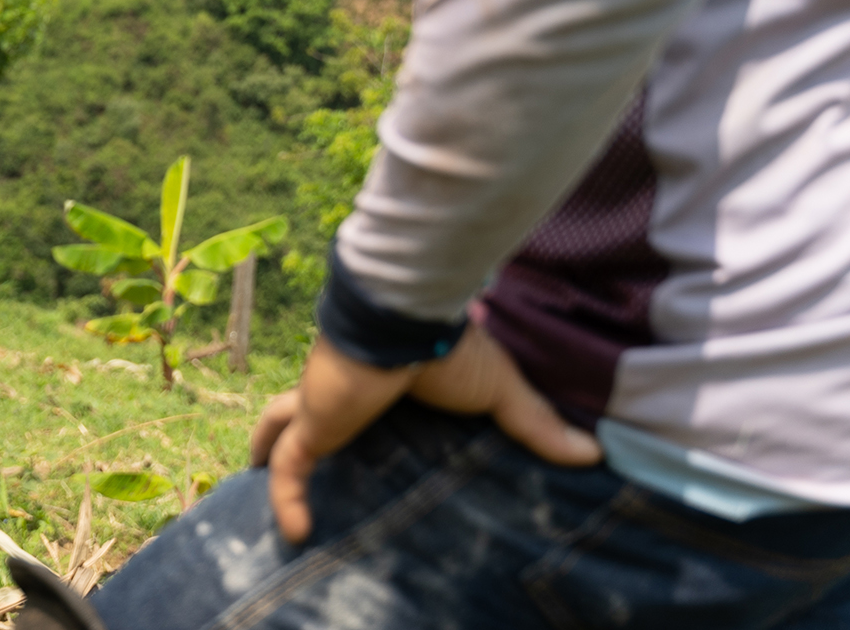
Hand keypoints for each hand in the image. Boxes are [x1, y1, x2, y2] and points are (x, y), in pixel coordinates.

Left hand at [250, 326, 598, 544]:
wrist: (410, 316)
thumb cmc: (452, 346)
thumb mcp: (500, 390)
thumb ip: (534, 423)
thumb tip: (590, 452)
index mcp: (385, 381)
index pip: (362, 402)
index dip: (355, 420)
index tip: (361, 449)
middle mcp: (346, 392)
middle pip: (308, 414)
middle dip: (298, 435)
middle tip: (299, 466)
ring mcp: (323, 405)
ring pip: (281, 431)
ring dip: (268, 454)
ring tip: (259, 486)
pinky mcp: (313, 421)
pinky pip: (289, 466)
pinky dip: (286, 497)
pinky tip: (295, 533)